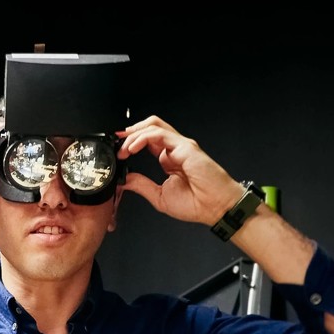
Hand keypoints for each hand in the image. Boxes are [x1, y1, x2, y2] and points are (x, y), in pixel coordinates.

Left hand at [118, 116, 244, 225]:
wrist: (215, 207)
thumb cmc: (197, 204)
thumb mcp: (159, 197)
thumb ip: (142, 185)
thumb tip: (125, 180)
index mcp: (169, 160)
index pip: (148, 141)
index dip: (131, 142)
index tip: (118, 151)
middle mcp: (174, 150)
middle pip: (150, 127)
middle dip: (130, 132)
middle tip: (117, 144)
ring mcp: (180, 146)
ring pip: (153, 125)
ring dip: (134, 134)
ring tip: (124, 148)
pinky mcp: (184, 146)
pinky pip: (159, 134)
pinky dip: (142, 137)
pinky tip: (132, 148)